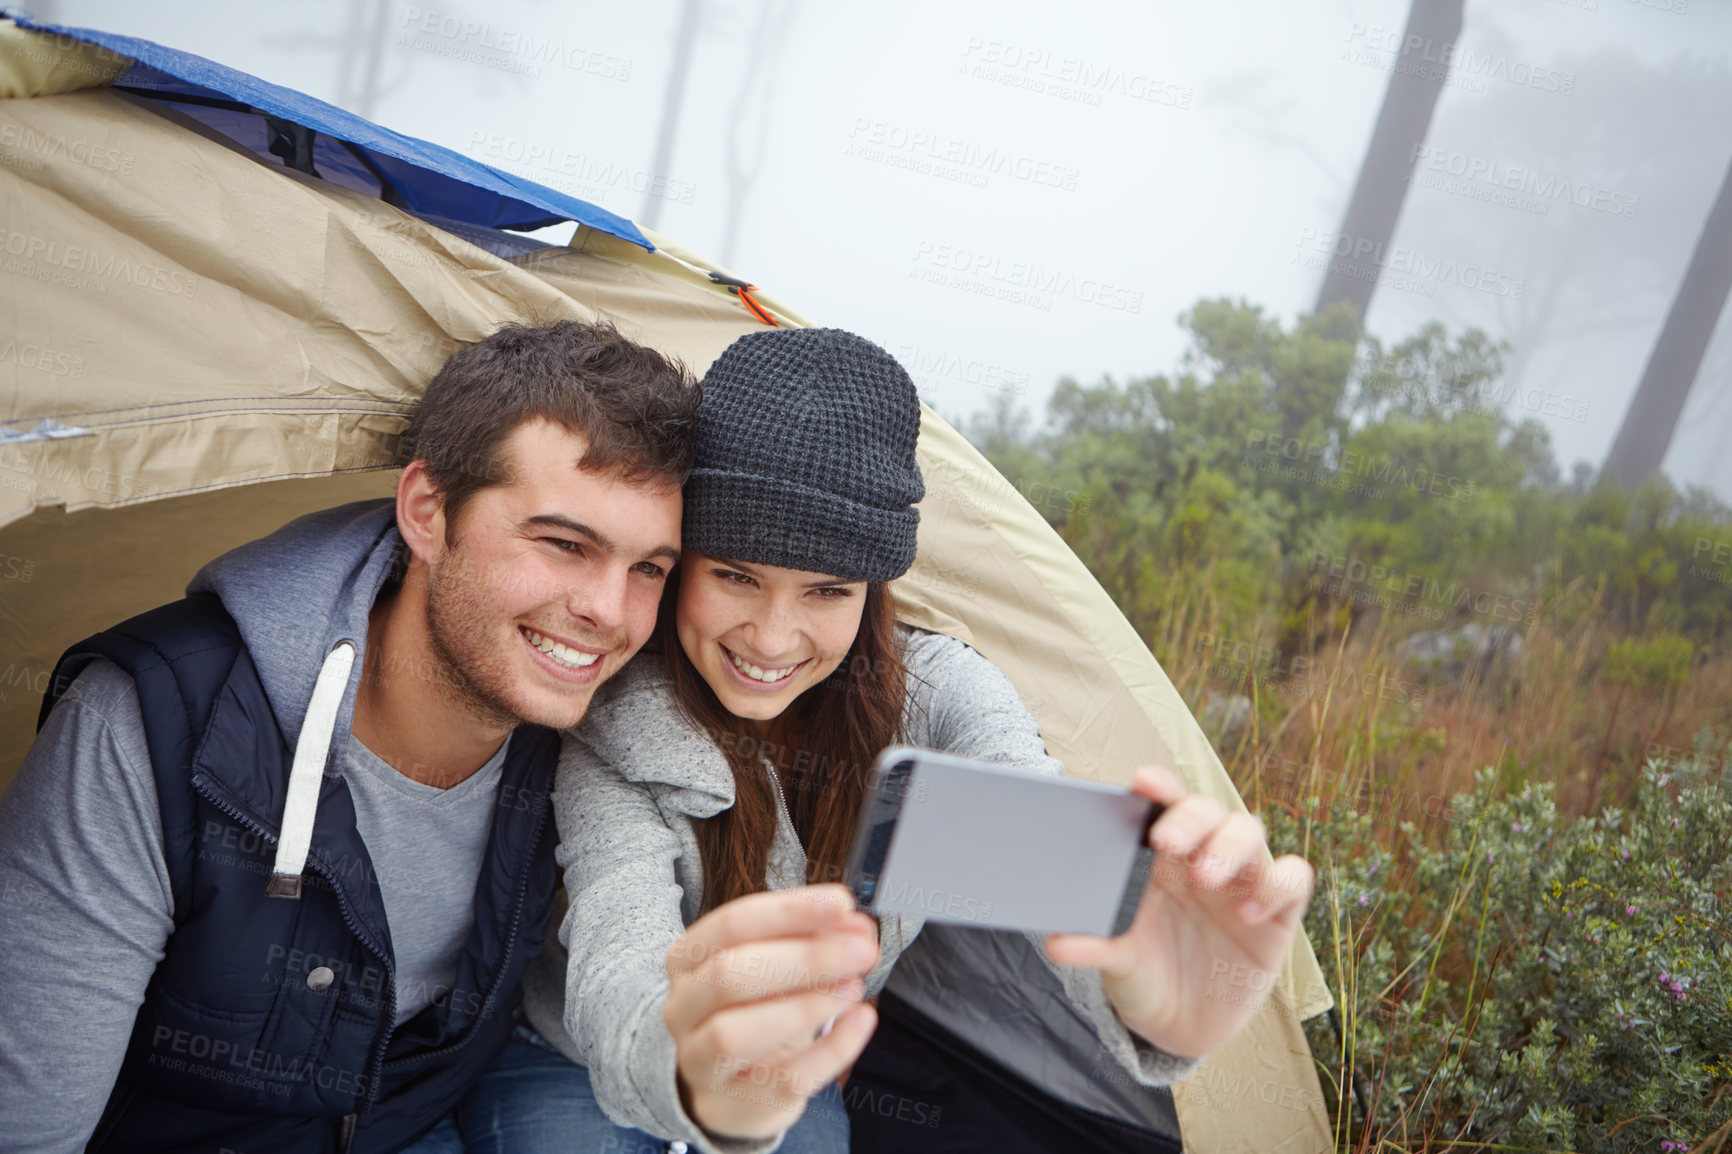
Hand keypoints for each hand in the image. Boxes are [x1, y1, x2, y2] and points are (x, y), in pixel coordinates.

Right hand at [664, 884, 879, 1139]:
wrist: (732, 1085)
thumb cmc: (755, 1009)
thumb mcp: (777, 966)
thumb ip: (816, 940)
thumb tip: (857, 927)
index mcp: (689, 958)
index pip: (732, 925)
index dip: (789, 912)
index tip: (841, 905)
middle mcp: (682, 1008)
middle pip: (728, 975)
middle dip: (803, 959)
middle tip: (860, 951)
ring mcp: (699, 1062)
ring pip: (734, 1034)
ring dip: (804, 1007)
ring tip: (853, 988)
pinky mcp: (732, 1105)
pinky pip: (782, 1080)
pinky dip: (829, 1051)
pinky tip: (861, 1022)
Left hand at [1045, 766, 1314, 1059]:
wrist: (1180, 1028)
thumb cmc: (1144, 975)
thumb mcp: (1118, 962)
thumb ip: (1094, 946)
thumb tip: (1055, 943)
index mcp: (1158, 857)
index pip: (1161, 806)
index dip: (1157, 787)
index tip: (1142, 783)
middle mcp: (1201, 857)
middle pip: (1206, 810)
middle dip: (1189, 817)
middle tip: (1168, 841)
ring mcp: (1241, 881)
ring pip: (1249, 831)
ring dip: (1229, 846)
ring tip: (1206, 876)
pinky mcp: (1277, 913)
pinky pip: (1292, 878)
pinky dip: (1276, 883)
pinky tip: (1250, 911)